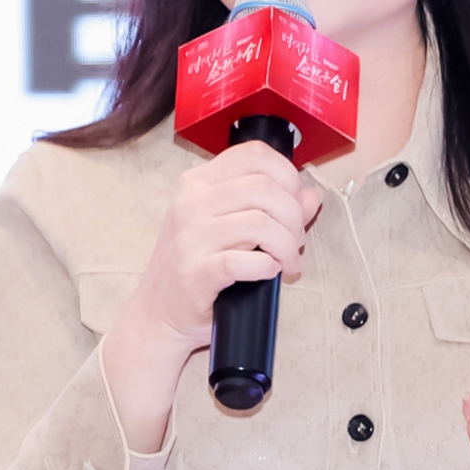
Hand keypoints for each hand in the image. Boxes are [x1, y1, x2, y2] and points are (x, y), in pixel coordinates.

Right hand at [102, 143, 322, 452]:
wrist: (158, 314)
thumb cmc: (195, 268)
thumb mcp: (229, 227)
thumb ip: (269, 207)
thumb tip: (310, 196)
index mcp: (198, 184)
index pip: (254, 155)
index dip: (287, 175)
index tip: (295, 202)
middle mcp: (191, 204)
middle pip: (264, 187)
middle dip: (294, 216)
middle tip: (296, 241)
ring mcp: (190, 238)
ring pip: (260, 222)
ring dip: (287, 244)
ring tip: (289, 261)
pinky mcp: (195, 273)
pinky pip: (244, 261)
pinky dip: (268, 266)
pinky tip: (270, 271)